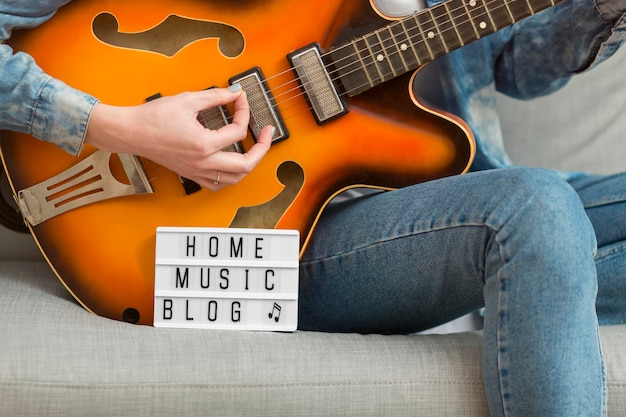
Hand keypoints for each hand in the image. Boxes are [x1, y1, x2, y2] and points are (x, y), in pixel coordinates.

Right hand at [84, 86, 272, 189]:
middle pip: (246, 165)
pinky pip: (218, 184)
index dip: (244, 111)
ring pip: (234, 179)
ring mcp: (197, 172)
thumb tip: (235, 93)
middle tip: (266, 133)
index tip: (240, 99)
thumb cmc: (152, 117)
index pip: (237, 130)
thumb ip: (215, 97)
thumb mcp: (187, 100)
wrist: (130, 132)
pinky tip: (232, 163)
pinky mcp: (191, 174)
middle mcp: (203, 162)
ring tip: (254, 149)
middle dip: (261, 148)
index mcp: (203, 144)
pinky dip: (230, 176)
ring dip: (248, 165)